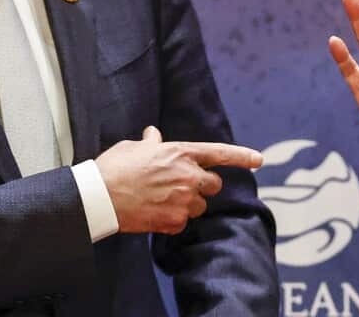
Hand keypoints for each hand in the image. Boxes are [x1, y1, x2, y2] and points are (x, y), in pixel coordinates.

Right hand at [96, 126, 262, 233]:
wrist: (100, 196)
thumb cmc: (114, 168)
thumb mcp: (133, 148)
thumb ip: (151, 143)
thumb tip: (153, 135)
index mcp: (180, 153)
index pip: (219, 153)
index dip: (241, 156)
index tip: (258, 160)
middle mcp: (187, 176)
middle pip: (214, 185)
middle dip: (203, 187)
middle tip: (182, 187)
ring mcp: (183, 200)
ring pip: (199, 206)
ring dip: (186, 205)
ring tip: (160, 200)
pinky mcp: (174, 221)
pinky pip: (182, 223)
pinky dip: (172, 220)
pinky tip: (154, 213)